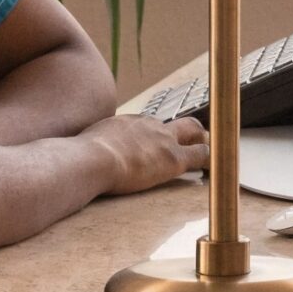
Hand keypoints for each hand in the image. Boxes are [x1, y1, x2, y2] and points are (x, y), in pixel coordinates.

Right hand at [80, 113, 208, 195]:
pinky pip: (201, 155)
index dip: (158, 138)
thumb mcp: (86, 143)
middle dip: (190, 132)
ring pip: (195, 133)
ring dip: (202, 143)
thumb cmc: (81, 156)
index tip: (159, 147)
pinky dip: (210, 160)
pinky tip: (218, 168)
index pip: (150, 127)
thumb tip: (74, 156)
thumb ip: (91, 147)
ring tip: (211, 155)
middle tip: (197, 141)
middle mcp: (149, 125)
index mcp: (128, 123)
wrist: (92, 158)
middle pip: (179, 123)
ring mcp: (164, 140)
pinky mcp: (173, 158)